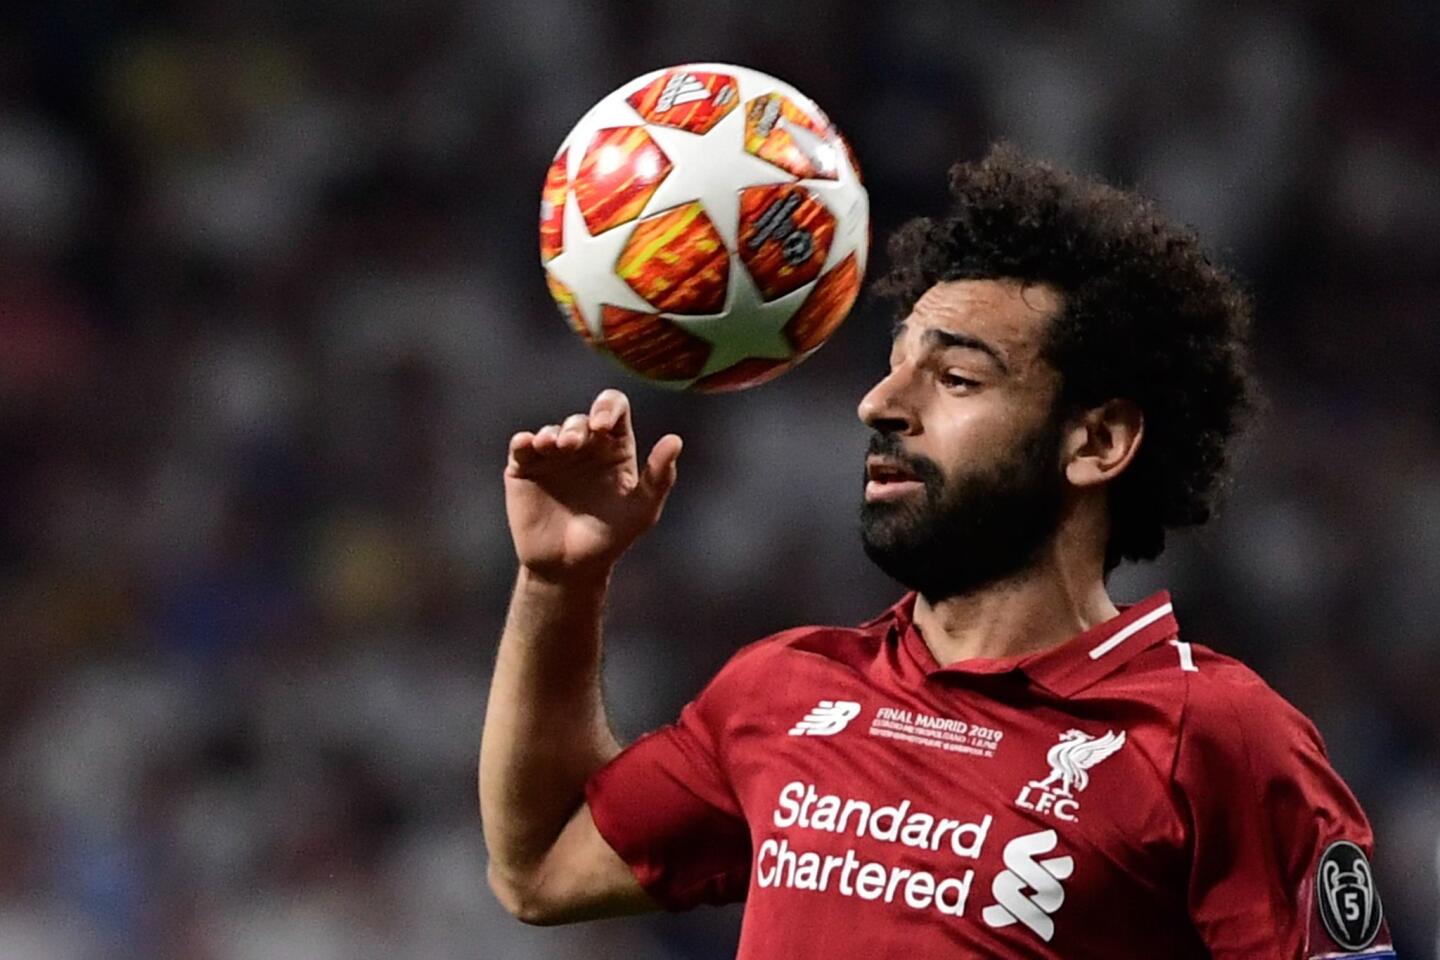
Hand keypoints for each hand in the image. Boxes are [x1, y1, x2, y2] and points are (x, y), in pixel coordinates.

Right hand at [504, 389, 682, 582]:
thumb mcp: (641, 510)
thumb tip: (675, 440)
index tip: (603, 425)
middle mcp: (584, 445)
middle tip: (574, 445)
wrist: (570, 568)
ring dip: (552, 435)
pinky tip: (528, 443)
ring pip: (551, 430)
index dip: (607, 407)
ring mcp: (552, 456)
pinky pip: (521, 446)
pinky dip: (524, 441)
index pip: (613, 409)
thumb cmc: (611, 537)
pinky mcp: (524, 468)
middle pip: (580, 420)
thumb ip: (659, 477)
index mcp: (614, 447)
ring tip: (554, 447)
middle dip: (578, 428)